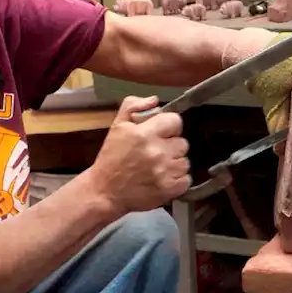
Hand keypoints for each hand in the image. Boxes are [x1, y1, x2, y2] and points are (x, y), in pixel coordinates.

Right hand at [89, 96, 190, 212]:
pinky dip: (177, 180)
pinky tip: (163, 178)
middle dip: (171, 146)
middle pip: (183, 143)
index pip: (175, 121)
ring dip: (174, 163)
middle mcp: (157, 152)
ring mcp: (165, 172)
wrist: (105, 192)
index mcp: (144, 134)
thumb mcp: (117, 127)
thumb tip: (154, 100)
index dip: (169, 126)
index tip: (162, 133)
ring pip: (185, 161)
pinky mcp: (169, 189)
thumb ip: (133, 106)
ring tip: (159, 167)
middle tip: (157, 152)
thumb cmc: (111, 159)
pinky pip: (186, 179)